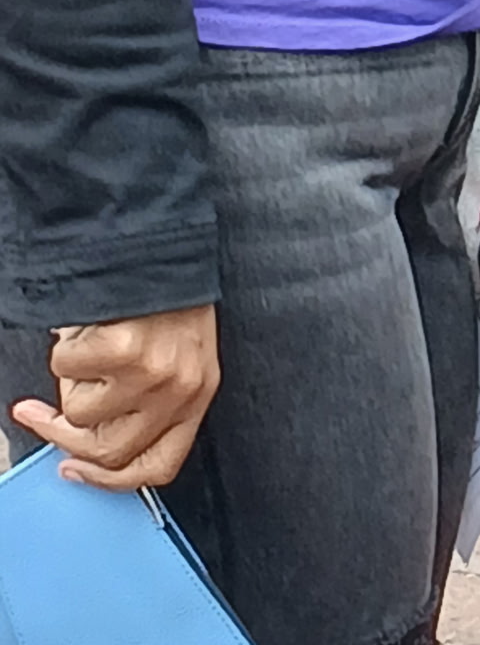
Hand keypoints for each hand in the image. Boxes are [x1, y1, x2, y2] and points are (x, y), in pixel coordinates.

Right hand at [12, 304, 218, 490]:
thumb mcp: (177, 355)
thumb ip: (146, 401)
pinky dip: (65, 349)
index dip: (109, 480)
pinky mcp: (126, 349)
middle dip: (62, 436)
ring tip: (88, 344)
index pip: (159, 466)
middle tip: (38, 413)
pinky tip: (84, 328)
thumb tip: (84, 442)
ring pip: (79, 412)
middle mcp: (180, 391)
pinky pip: (67, 370)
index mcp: (197, 395)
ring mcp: (154, 373)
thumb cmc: (168, 297)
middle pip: (107, 451)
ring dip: (70, 380)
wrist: (163, 242)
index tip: (73, 469)